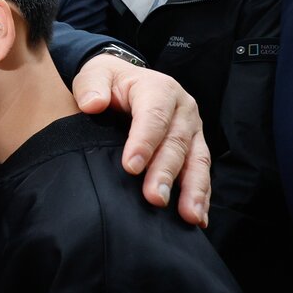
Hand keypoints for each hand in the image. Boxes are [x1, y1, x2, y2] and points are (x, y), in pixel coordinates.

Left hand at [73, 54, 210, 226]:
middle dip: (166, 172)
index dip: (144, 142)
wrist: (124, 80)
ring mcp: (192, 129)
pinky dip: (201, 195)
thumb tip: (93, 104)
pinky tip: (197, 217)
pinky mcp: (195, 146)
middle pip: (176, 143)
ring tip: (188, 216)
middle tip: (155, 198)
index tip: (131, 167)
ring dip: (192, 189)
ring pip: (196, 160)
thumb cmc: (108, 81)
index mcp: (159, 89)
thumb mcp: (94, 75)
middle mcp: (182, 109)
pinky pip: (201, 171)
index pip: (153, 116)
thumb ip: (91, 86)